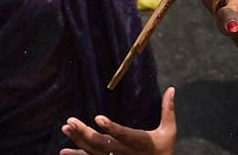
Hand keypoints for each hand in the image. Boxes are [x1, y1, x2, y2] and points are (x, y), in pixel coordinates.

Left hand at [60, 86, 177, 154]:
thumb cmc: (164, 150)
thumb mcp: (169, 132)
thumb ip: (168, 111)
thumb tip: (172, 89)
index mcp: (142, 143)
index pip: (125, 135)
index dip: (112, 128)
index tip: (98, 118)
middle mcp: (126, 154)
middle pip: (103, 145)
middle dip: (86, 133)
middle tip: (71, 121)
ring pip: (94, 152)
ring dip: (79, 140)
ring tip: (66, 128)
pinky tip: (64, 150)